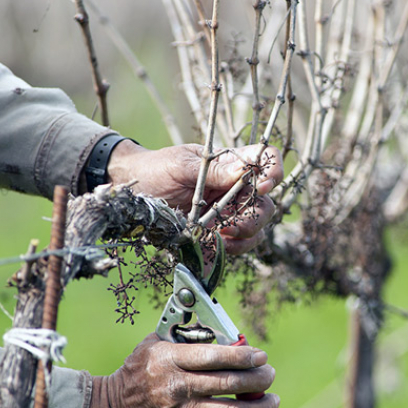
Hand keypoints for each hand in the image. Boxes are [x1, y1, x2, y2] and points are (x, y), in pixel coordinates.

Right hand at [77, 333, 281, 407]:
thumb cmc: (135, 373)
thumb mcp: (153, 345)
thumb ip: (184, 336)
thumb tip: (218, 331)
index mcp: (172, 359)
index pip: (215, 356)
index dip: (244, 355)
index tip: (261, 355)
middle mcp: (180, 386)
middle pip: (230, 383)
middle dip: (258, 379)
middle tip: (270, 375)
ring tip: (273, 401)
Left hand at [107, 141, 282, 254]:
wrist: (134, 193)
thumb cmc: (157, 170)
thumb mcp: (182, 165)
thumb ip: (214, 170)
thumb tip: (245, 170)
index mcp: (230, 163)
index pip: (266, 160)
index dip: (273, 171)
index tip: (263, 185)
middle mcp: (235, 188)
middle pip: (266, 201)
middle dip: (256, 216)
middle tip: (233, 225)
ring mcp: (229, 211)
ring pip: (257, 226)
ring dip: (246, 235)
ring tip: (222, 237)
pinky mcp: (219, 232)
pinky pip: (239, 244)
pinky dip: (233, 248)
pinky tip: (217, 245)